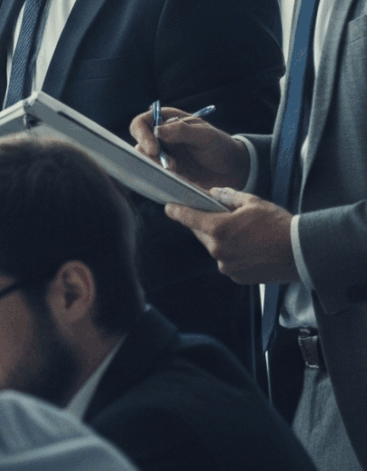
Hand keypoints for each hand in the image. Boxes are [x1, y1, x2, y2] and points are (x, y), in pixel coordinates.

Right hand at [130, 108, 248, 190]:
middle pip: (138, 143)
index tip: (154, 149)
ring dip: (156, 166)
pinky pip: (153, 174)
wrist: (232, 170)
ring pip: (144, 160)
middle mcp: (161, 137)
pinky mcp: (165, 171)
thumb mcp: (205, 135)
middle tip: (169, 164)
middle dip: (149, 155)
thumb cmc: (220, 146)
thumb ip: (182, 130)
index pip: (141, 123)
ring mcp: (162, 155)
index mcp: (167, 120)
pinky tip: (178, 176)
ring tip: (176, 170)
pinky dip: (162, 176)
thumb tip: (157, 131)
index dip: (142, 135)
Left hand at [165, 189, 297, 283]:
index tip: (168, 207)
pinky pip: (226, 261)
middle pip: (201, 233)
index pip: (188, 218)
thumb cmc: (279, 225)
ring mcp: (226, 265)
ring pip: (214, 248)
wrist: (302, 252)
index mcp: (219, 229)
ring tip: (242, 233)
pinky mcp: (236, 276)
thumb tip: (213, 193)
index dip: (176, 211)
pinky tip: (248, 247)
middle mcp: (218, 250)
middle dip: (206, 224)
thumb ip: (228, 197)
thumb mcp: (253, 202)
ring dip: (220, 239)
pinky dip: (231, 253)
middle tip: (218, 216)